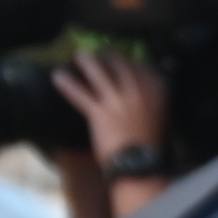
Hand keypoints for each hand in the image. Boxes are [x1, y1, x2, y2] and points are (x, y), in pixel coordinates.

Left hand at [49, 52, 163, 168]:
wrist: (140, 164)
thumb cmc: (151, 145)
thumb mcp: (159, 116)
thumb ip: (150, 99)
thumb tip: (139, 88)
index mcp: (156, 92)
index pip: (141, 66)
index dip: (129, 60)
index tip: (121, 58)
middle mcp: (138, 92)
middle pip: (120, 63)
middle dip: (107, 55)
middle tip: (99, 53)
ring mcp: (118, 100)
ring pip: (99, 73)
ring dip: (87, 61)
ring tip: (79, 56)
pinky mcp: (100, 112)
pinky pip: (81, 93)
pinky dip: (68, 84)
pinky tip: (58, 76)